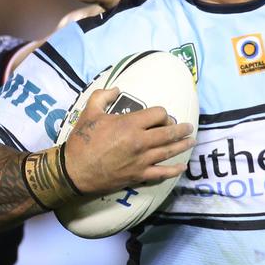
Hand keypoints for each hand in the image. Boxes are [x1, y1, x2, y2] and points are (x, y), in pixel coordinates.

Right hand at [64, 88, 195, 194]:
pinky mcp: (139, 175)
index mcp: (130, 124)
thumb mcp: (90, 112)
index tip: (161, 117)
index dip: (162, 114)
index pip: (159, 114)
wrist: (73, 171)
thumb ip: (103, 96)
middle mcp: (140, 141)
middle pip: (169, 133)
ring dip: (183, 145)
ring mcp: (141, 159)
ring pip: (169, 151)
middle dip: (181, 129)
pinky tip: (182, 167)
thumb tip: (116, 89)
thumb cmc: (82, 141)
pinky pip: (161, 173)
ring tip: (191, 141)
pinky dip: (174, 170)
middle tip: (189, 127)